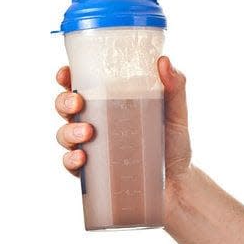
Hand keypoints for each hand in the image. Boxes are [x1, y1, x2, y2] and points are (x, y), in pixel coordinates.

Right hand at [54, 56, 190, 179]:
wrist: (179, 183)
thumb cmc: (174, 144)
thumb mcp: (176, 113)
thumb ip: (174, 87)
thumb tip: (164, 60)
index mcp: (111, 102)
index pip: (82, 84)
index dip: (67, 76)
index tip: (65, 73)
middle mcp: (96, 122)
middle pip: (65, 106)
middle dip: (64, 101)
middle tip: (77, 102)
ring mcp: (92, 148)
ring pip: (64, 134)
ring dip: (68, 131)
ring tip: (87, 132)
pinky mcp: (94, 172)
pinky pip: (71, 165)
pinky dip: (71, 160)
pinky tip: (81, 158)